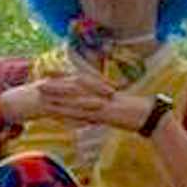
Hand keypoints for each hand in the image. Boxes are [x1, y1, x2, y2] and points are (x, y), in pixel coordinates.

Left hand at [22, 75, 154, 131]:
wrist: (148, 115)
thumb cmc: (133, 112)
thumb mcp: (114, 108)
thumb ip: (102, 106)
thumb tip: (92, 109)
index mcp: (100, 90)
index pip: (78, 80)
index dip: (62, 75)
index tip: (47, 71)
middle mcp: (98, 93)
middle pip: (73, 85)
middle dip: (55, 81)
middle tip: (39, 76)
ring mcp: (99, 102)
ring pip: (73, 96)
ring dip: (56, 93)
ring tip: (40, 90)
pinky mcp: (101, 113)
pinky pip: (81, 112)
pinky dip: (67, 112)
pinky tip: (55, 112)